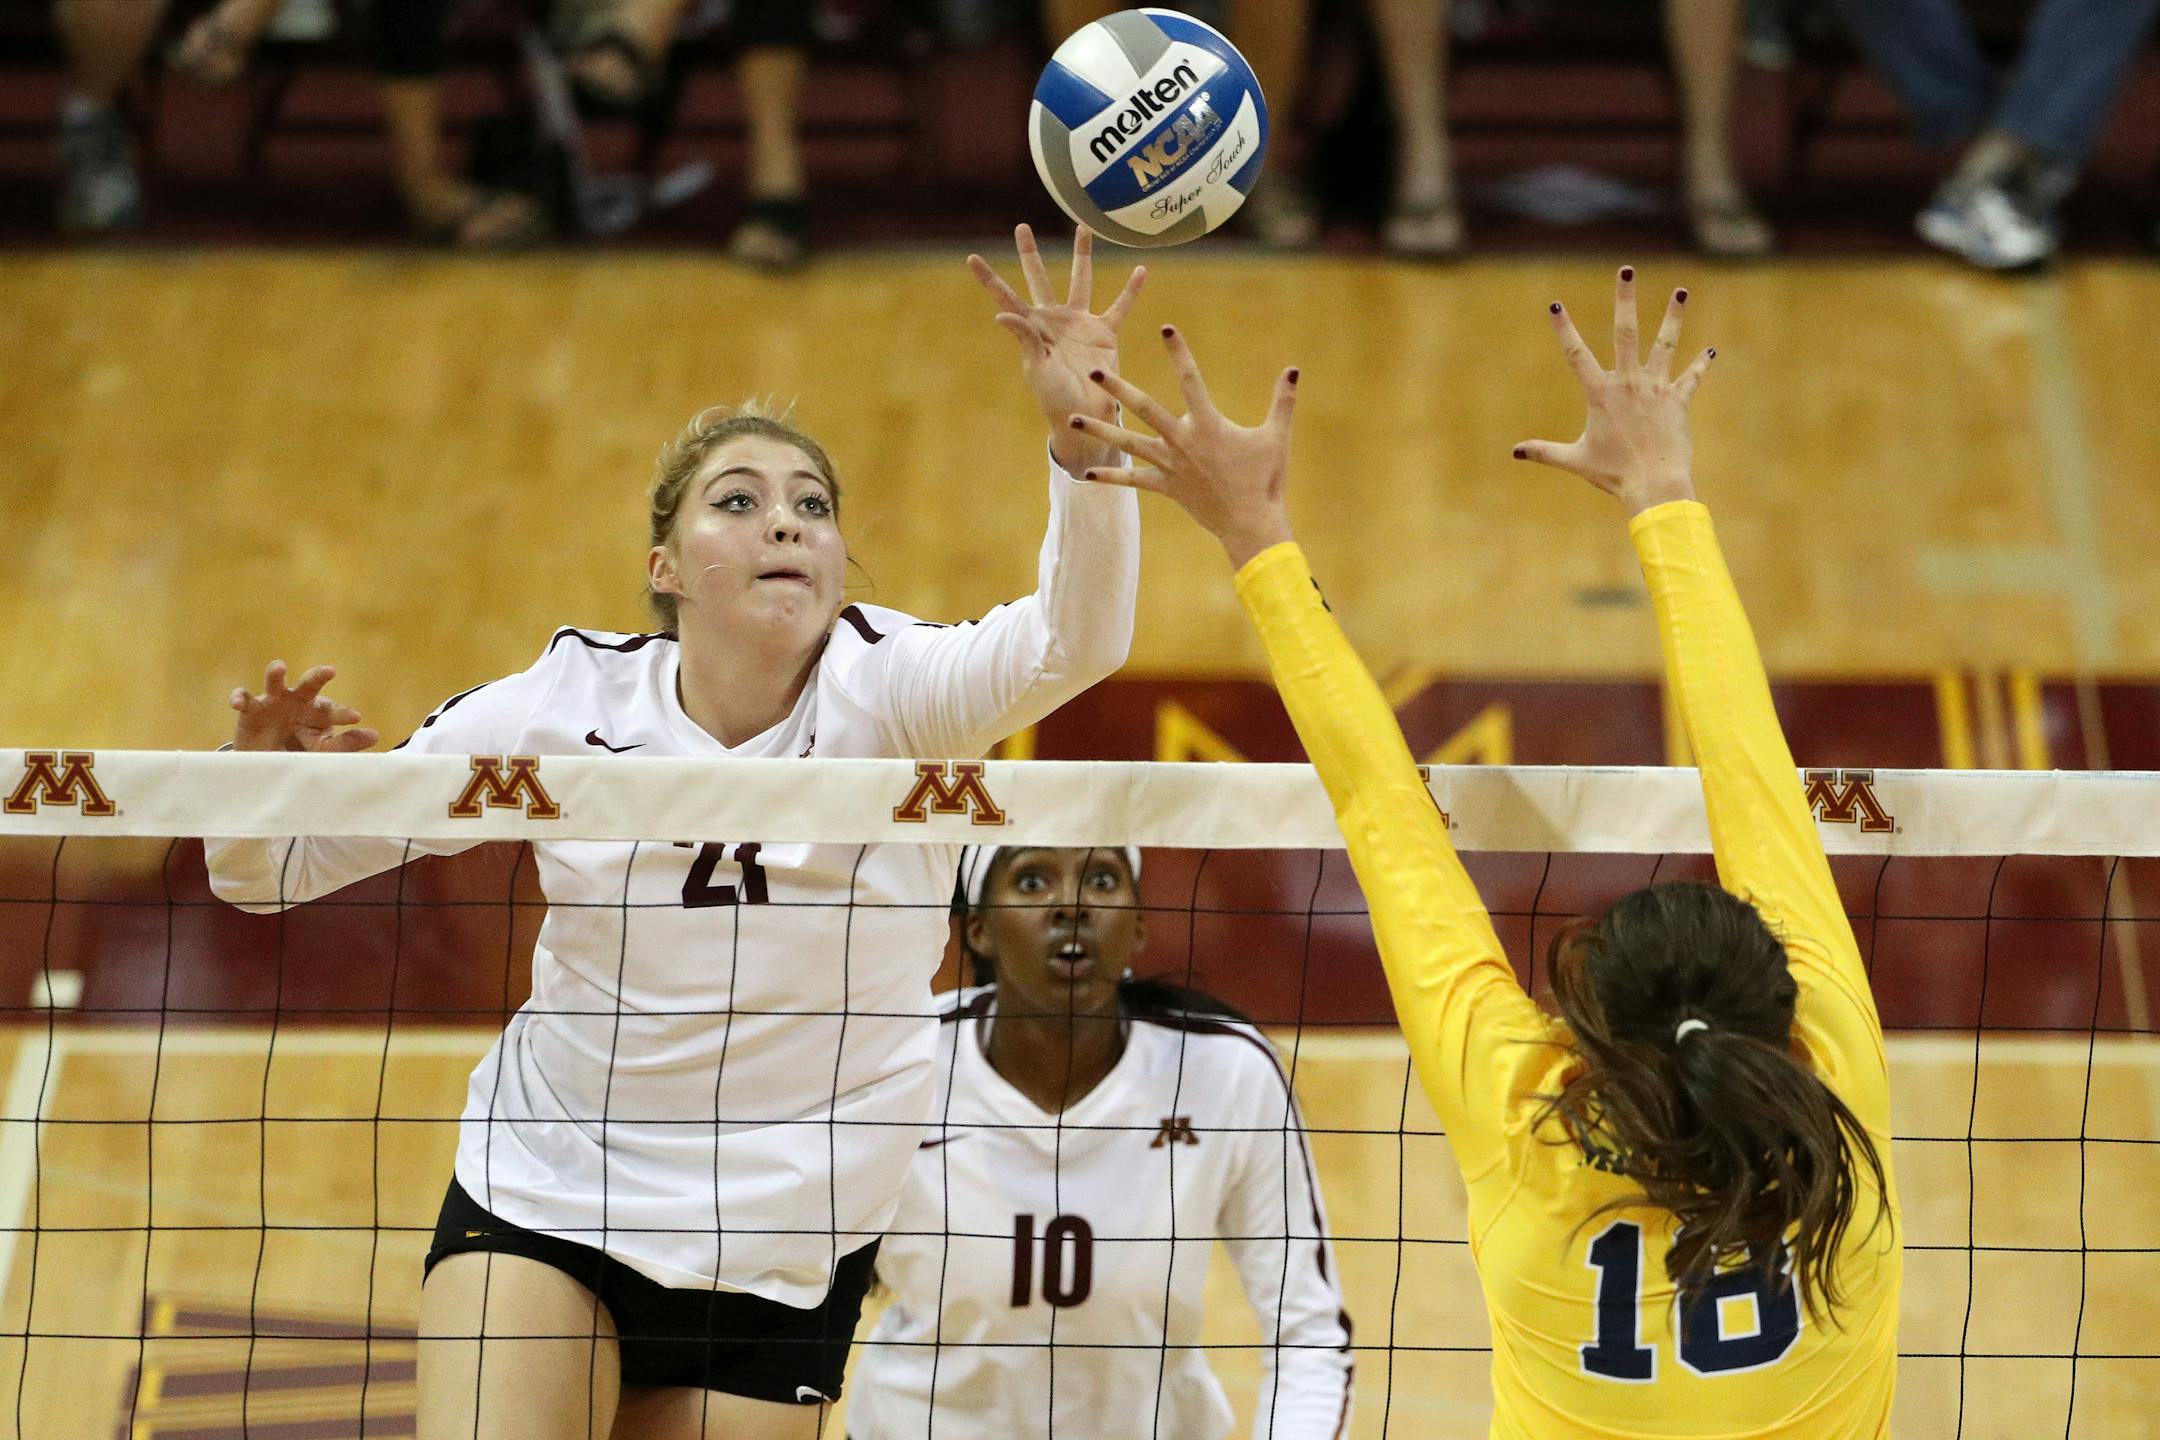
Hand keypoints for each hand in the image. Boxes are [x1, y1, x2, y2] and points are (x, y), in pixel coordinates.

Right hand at [229, 662, 378, 752]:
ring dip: (276, 673)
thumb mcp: (321, 750)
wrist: (266, 763)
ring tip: (280, 667)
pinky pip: (244, 699)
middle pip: (309, 685)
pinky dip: (239, 698)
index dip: (343, 714)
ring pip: (275, 682)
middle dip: (318, 676)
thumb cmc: (300, 752)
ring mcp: (273, 702)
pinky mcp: (250, 710)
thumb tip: (375, 736)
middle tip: (330, 671)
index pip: (333, 710)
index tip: (355, 717)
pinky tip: (236, 702)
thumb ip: (345, 744)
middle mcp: (298, 702)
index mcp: (318, 712)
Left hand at [969, 223, 1145, 476]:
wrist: (1085, 415)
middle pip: (1039, 278)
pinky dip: (1131, 290)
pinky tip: (1141, 270)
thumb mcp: (1037, 368)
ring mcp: (1079, 322)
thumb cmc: (1055, 397)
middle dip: (1030, 253)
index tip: (971, 258)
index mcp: (1031, 328)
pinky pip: (1119, 307)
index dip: (989, 278)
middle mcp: (1053, 319)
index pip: (1006, 297)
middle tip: (1021, 227)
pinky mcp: (1104, 332)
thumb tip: (1003, 313)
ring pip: (1080, 280)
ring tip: (1083, 227)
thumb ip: (1025, 338)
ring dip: (1082, 254)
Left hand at [1068, 327, 1299, 569]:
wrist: (1251, 524)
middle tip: (1095, 372)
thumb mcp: (1277, 437)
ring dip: (1099, 430)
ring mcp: (1171, 465)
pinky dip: (1111, 478)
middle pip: (1144, 409)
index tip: (1166, 328)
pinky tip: (1086, 475)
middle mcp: (1183, 441)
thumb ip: (1282, 401)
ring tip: (1071, 419)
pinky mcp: (1166, 487)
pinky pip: (1134, 481)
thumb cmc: (1266, 480)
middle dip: (1118, 389)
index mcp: (1208, 425)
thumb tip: (1293, 369)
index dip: (1179, 352)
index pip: (1190, 379)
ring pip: (1128, 443)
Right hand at [1512, 266, 1713, 515]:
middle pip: (1626, 332)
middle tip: (1627, 270)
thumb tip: (1515, 452)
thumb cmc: (1614, 474)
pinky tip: (1709, 351)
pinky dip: (1700, 365)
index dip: (1564, 329)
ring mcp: (1656, 389)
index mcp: (1600, 394)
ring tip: (1681, 292)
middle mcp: (1629, 383)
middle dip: (1625, 299)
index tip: (1556, 305)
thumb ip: (1545, 452)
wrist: (1655, 484)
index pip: (1577, 355)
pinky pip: (1690, 378)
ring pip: (1665, 344)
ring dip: (1674, 317)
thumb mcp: (1575, 460)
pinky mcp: (1678, 401)